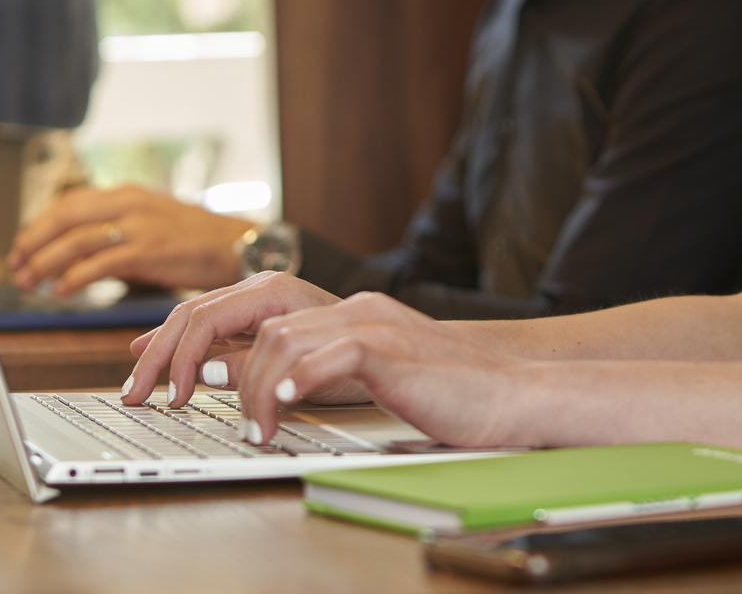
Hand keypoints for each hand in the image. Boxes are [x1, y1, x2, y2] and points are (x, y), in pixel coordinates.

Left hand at [7, 184, 252, 294]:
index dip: (38, 225)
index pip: (68, 202)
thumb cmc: (191, 239)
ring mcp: (138, 225)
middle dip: (34, 242)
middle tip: (16, 266)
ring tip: (30, 282)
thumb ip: (113, 231)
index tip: (21, 247)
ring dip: (46, 262)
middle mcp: (128, 203)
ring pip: (77, 239)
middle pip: (65, 216)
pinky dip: (75, 277)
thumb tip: (73, 253)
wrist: (232, 244)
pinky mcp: (149, 250)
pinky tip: (62, 290)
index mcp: (125, 193)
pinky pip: (101, 262)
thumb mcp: (148, 222)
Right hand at [123, 271, 363, 409]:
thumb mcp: (313, 364)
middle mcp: (257, 289)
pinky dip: (178, 343)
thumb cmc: (359, 350)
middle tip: (133, 393)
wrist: (388, 339)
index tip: (175, 398)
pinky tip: (153, 351)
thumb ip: (259, 363)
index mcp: (271, 292)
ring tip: (136, 380)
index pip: (206, 320)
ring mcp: (253, 299)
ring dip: (160, 351)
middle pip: (190, 316)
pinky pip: (205, 325)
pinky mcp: (252, 315)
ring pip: (192, 318)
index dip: (182, 360)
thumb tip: (208, 372)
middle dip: (157, 356)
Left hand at [236, 291, 531, 449]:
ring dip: (261, 390)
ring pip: (286, 341)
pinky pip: (331, 355)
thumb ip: (334, 372)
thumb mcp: (381, 377)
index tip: (232, 399)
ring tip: (262, 429)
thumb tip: (277, 391)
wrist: (509, 394)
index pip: (279, 324)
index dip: (244, 361)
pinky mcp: (391, 350)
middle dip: (243, 381)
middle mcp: (361, 311)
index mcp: (358, 315)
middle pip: (271, 332)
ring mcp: (376, 326)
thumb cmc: (450, 395)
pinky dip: (300, 379)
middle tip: (246, 427)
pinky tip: (287, 404)